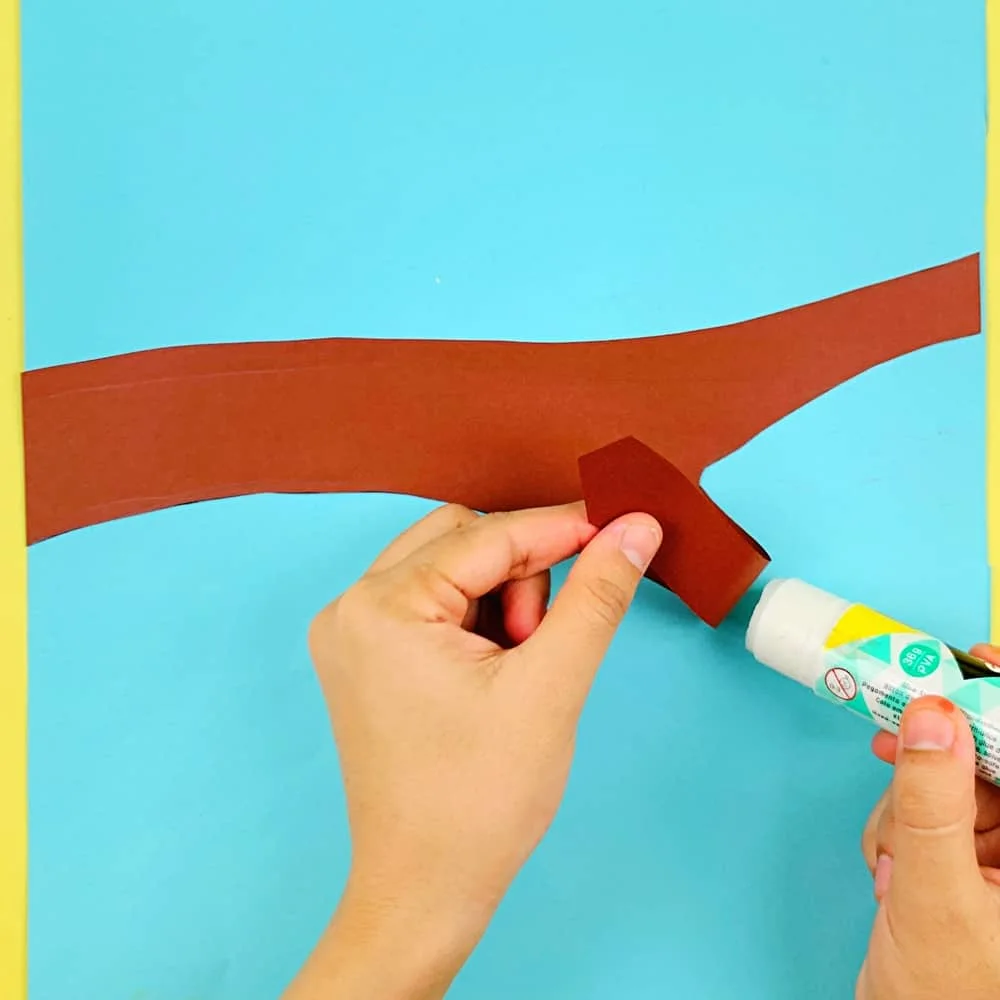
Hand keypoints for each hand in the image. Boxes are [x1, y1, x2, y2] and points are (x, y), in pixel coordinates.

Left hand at [284, 502, 661, 999]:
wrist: (424, 892)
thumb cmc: (479, 802)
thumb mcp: (551, 688)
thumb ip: (596, 596)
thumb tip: (634, 528)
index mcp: (382, 606)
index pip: (489, 535)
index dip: (563, 528)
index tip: (622, 526)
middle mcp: (351, 607)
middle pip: (461, 539)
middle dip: (521, 576)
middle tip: (542, 642)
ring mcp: (351, 633)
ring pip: (449, 567)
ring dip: (501, 598)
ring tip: (516, 670)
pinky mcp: (365, 659)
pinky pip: (431, 603)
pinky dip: (476, 620)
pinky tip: (493, 673)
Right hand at [857, 646, 999, 999]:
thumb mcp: (933, 901)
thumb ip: (930, 805)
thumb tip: (931, 717)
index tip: (974, 661)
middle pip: (992, 763)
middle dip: (939, 760)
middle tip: (896, 727)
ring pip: (953, 784)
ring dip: (909, 806)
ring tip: (894, 860)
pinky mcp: (969, 862)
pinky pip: (931, 811)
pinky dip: (900, 825)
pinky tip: (890, 866)